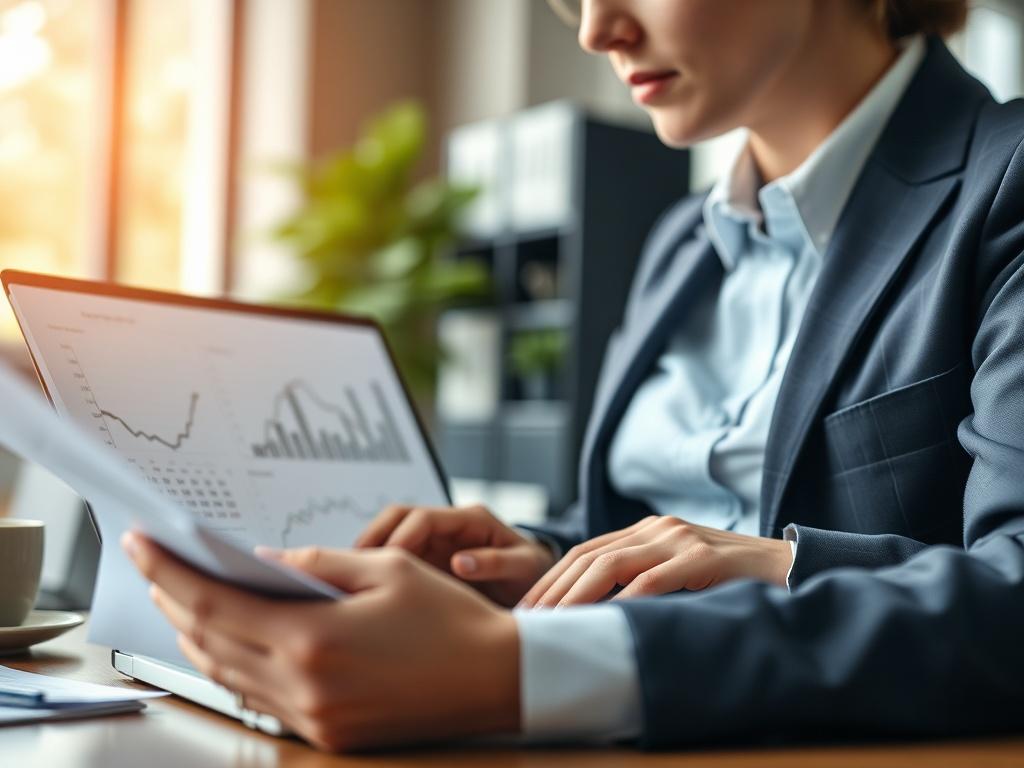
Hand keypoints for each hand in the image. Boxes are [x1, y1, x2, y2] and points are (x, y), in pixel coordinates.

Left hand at [122, 533, 519, 751]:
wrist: (497, 679)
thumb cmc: (450, 617)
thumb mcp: (387, 569)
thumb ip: (317, 562)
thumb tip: (264, 562)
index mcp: (315, 639)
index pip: (216, 604)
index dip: (171, 572)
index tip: (141, 544)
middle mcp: (304, 685)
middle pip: (211, 642)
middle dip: (175, 601)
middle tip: (156, 567)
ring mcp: (314, 717)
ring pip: (229, 675)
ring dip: (198, 637)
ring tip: (183, 601)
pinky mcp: (328, 734)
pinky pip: (261, 698)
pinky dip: (234, 666)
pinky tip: (230, 643)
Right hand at [356, 504, 555, 605]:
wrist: (538, 587)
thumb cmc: (533, 574)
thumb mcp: (524, 568)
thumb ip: (495, 563)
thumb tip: (458, 563)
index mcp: (470, 520)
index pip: (422, 517)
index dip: (400, 538)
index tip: (385, 565)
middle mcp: (448, 525)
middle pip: (398, 518)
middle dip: (373, 539)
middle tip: (353, 570)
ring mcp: (435, 542)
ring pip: (390, 536)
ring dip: (369, 555)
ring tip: (351, 583)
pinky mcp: (427, 561)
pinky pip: (395, 560)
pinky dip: (378, 571)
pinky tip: (366, 595)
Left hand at [519, 515, 792, 607]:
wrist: (789, 567)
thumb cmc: (729, 580)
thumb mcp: (678, 576)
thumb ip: (642, 583)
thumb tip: (595, 619)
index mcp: (646, 531)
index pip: (584, 553)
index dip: (551, 581)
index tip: (527, 611)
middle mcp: (657, 528)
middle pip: (588, 556)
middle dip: (553, 590)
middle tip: (528, 623)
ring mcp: (680, 539)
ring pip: (613, 564)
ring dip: (577, 597)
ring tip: (554, 624)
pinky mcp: (704, 557)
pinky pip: (656, 579)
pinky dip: (627, 600)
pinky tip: (607, 621)